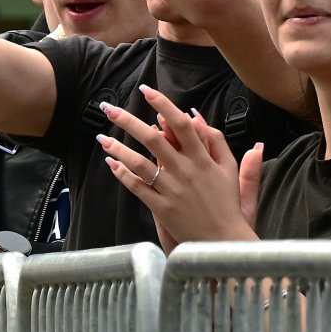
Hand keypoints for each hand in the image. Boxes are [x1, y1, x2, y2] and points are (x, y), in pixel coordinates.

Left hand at [100, 86, 256, 247]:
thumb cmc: (226, 202)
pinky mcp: (161, 208)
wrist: (223, 240)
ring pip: (140, 164)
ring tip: (101, 136)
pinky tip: (111, 163)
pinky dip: (122, 174)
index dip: (163, 105)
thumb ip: (216, 139)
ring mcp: (172, 190)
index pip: (181, 124)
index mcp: (203, 158)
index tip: (147, 91)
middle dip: (128, 121)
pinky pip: (137, 188)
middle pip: (153, 139)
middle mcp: (185, 171)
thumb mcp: (228, 168)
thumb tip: (196, 115)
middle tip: (108, 107)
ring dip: (118, 148)